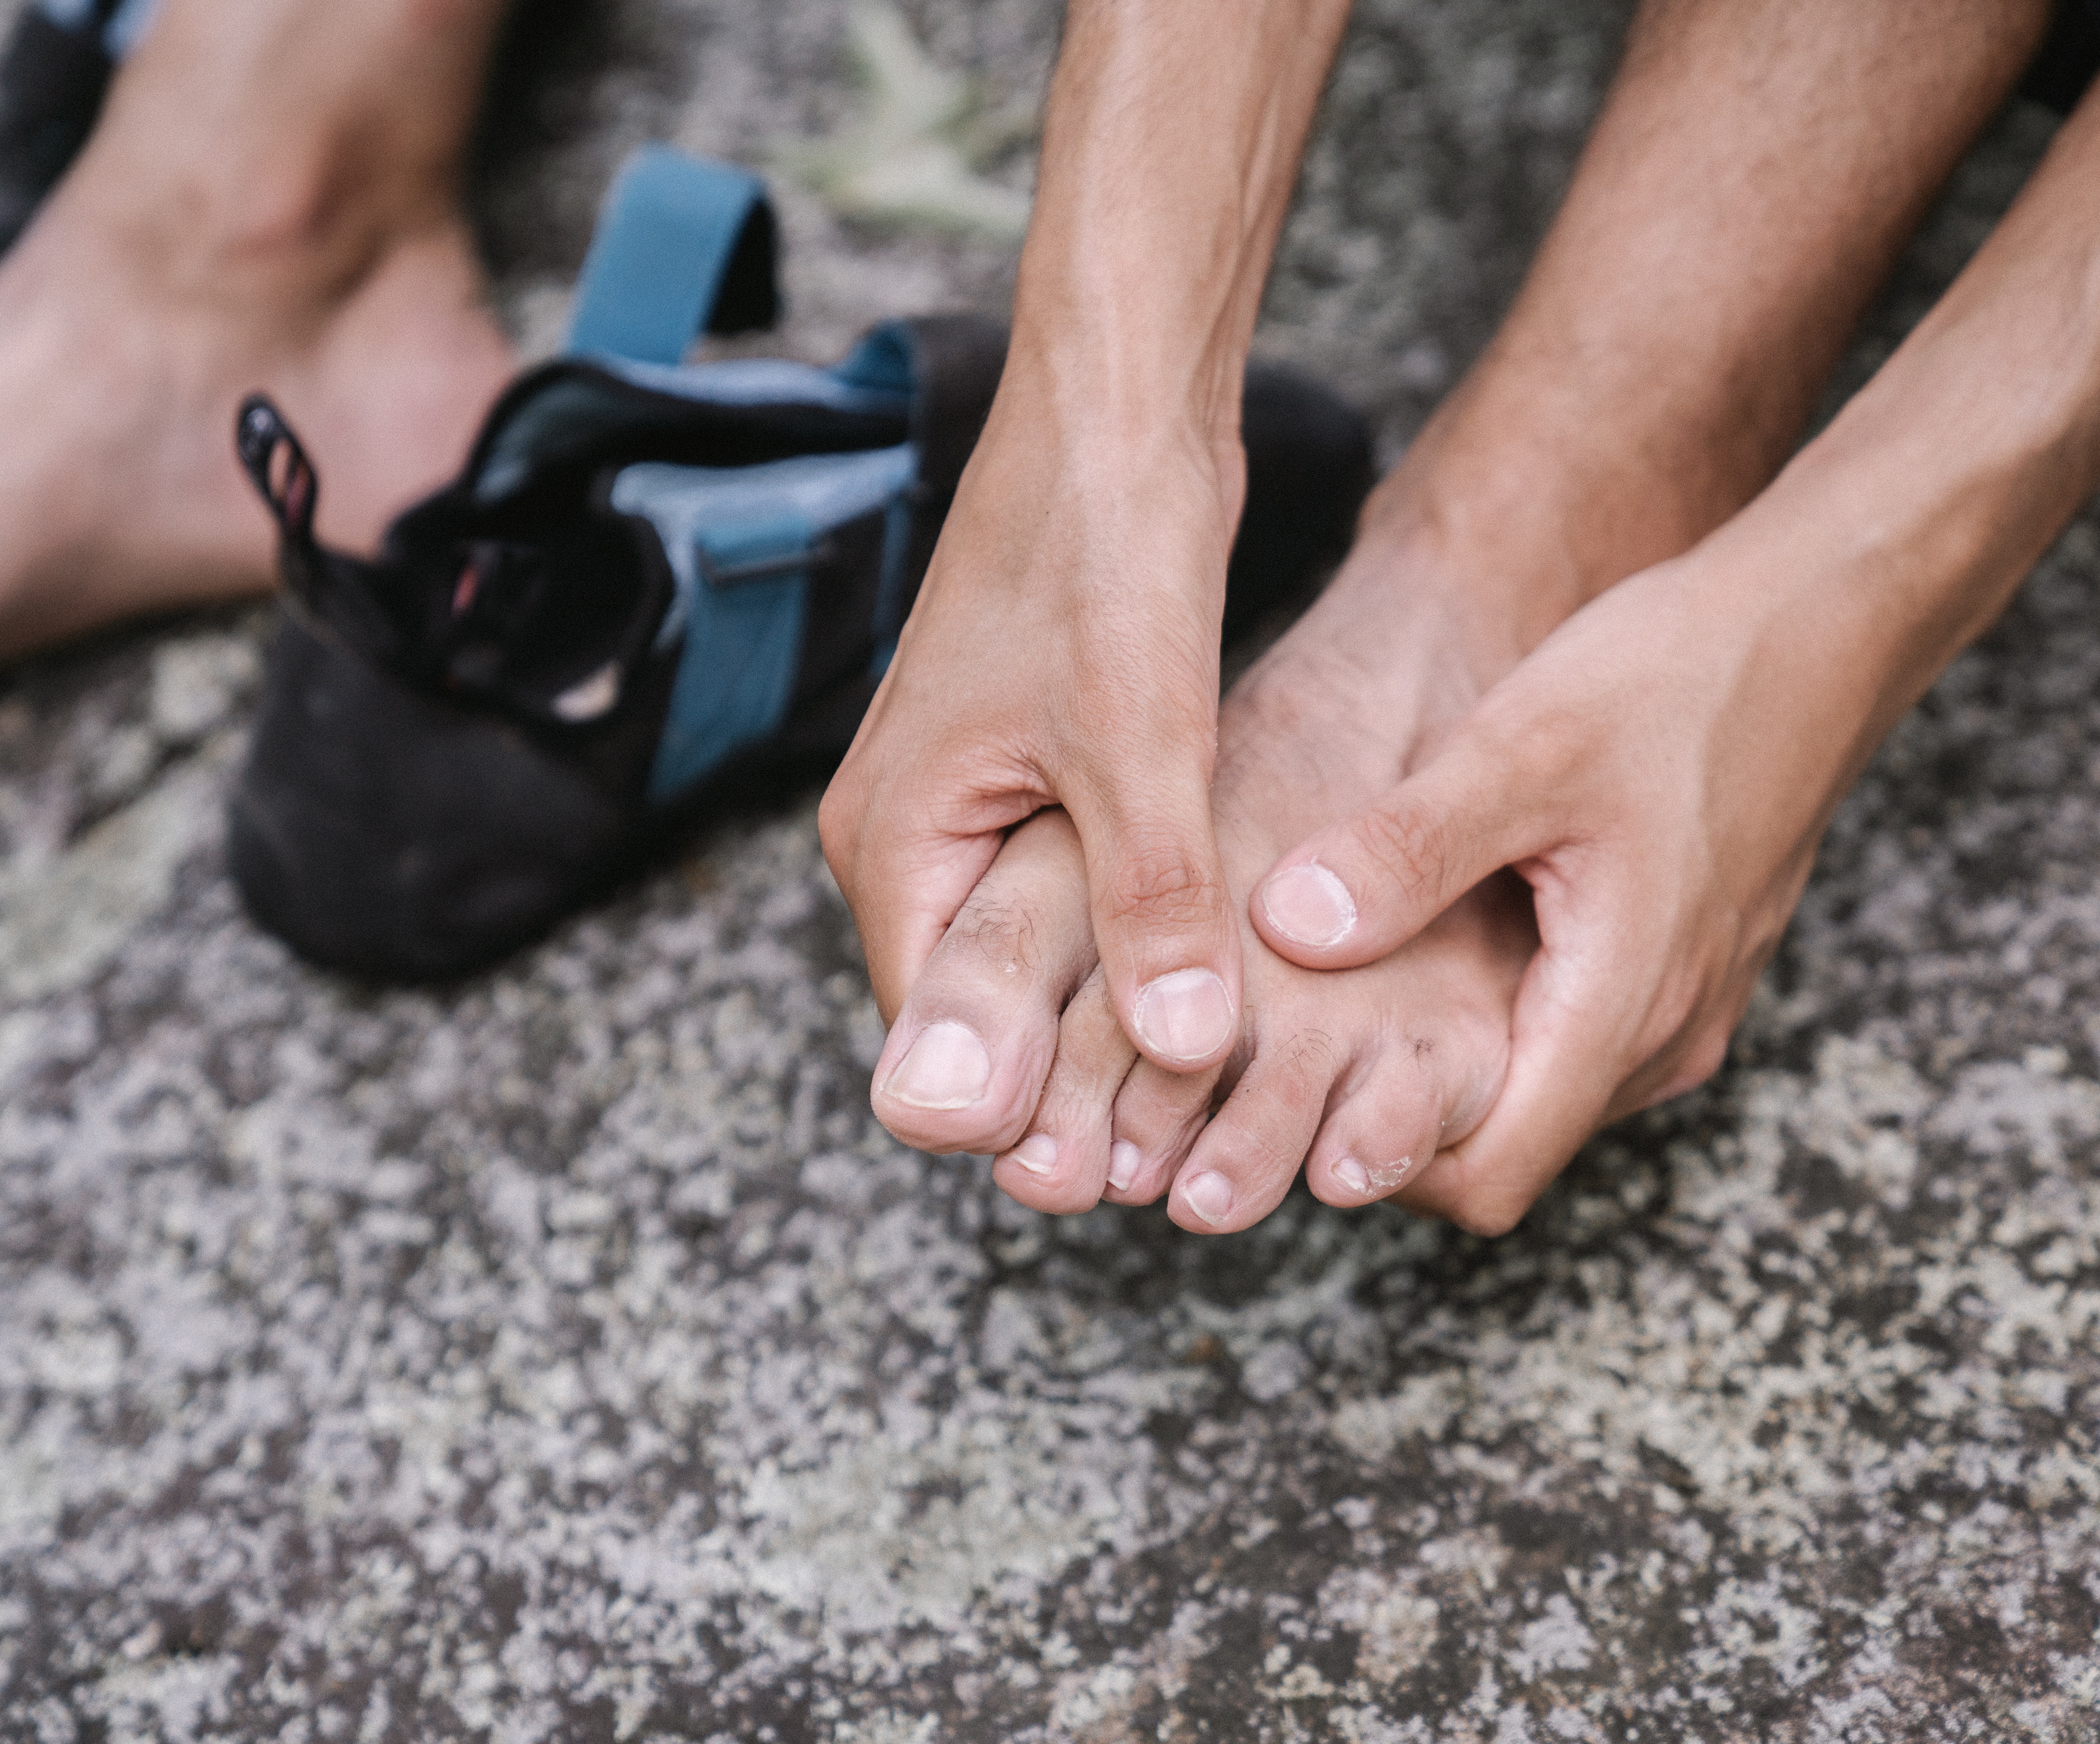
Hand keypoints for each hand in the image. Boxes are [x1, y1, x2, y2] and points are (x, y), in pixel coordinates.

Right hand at [820, 0, 1351, 1115]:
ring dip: (1099, 1028)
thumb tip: (1174, 1045)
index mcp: (895, 839)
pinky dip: (1122, 951)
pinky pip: (1063, 900)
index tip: (1110, 1184)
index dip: (1022, 1113)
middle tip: (1160, 1177)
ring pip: (1027, 961)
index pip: (936, 1036)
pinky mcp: (1034, 772)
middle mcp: (911, 834)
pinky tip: (1203, 1003)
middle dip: (1060, 1088)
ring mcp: (969, 804)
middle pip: (975, 1012)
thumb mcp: (1136, 736)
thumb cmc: (1101, 551)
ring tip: (1195, 1114)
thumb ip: (1148, 896)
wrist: (1116, 406)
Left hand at [1245, 515, 1912, 1233]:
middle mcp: (1664, 1037)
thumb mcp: (1521, 747)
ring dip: (1448, 1061)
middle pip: (1504, 1147)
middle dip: (1396, 1111)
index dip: (1379, 1163)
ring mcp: (1682, 1006)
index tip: (1297, 1099)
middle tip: (1299, 1043)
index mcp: (1623, 1007)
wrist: (1818, 623)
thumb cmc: (1681, 676)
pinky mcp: (1685, 965)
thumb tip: (1289, 930)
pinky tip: (1441, 938)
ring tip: (1352, 990)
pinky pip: (1574, 1035)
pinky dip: (1500, 1014)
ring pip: (1538, 1093)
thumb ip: (1406, 849)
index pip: (1488, 1180)